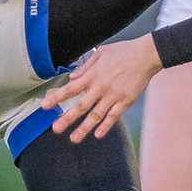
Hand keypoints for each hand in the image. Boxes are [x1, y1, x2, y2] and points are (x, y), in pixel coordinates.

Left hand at [43, 36, 161, 141]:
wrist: (146, 55)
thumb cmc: (124, 51)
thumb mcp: (102, 53)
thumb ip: (86, 66)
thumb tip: (73, 77)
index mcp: (93, 75)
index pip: (70, 89)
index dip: (56, 97)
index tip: (45, 106)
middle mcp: (100, 87)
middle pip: (81, 106)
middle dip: (67, 118)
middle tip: (56, 129)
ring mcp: (113, 96)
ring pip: (96, 115)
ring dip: (84, 128)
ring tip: (74, 139)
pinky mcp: (125, 101)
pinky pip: (114, 116)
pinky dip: (105, 126)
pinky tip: (97, 134)